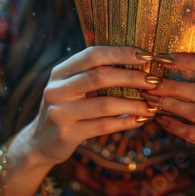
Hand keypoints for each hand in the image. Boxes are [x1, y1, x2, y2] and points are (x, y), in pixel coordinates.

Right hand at [5, 46, 158, 195]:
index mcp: (60, 72)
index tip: (146, 55)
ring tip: (152, 104)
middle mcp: (56, 89)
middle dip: (132, 77)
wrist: (40, 142)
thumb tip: (136, 61)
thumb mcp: (71, 86)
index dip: (120, 53)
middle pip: (100, 77)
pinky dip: (126, 121)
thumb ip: (93, 73)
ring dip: (134, 103)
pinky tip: (140, 119)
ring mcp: (59, 113)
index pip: (92, 54)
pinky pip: (104, 126)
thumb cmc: (66, 108)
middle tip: (154, 81)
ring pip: (105, 104)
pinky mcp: (67, 134)